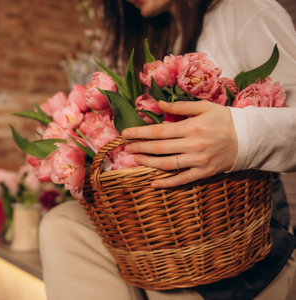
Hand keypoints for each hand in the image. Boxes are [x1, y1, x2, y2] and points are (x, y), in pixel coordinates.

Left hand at [122, 100, 237, 187]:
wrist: (250, 138)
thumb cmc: (225, 120)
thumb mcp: (205, 107)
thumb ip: (180, 105)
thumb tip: (159, 104)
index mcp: (190, 127)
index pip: (158, 131)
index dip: (139, 133)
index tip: (125, 133)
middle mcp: (192, 145)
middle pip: (158, 148)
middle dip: (139, 147)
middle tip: (125, 147)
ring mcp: (197, 161)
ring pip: (167, 164)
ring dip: (148, 163)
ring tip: (135, 159)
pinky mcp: (204, 173)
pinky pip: (182, 180)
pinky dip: (166, 183)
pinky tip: (152, 183)